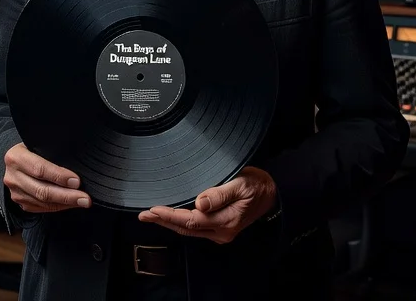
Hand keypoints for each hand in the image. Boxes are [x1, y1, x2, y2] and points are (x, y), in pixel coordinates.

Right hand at [3, 143, 89, 213]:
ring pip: (43, 202)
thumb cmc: (33, 149)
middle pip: (42, 190)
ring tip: (82, 201)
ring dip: (65, 203)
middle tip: (85, 198)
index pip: (40, 169)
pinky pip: (42, 208)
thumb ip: (52, 150)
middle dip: (67, 196)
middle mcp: (12, 176)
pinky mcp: (20, 202)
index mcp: (15, 157)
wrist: (16, 160)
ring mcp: (15, 192)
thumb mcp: (38, 143)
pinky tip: (71, 204)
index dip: (59, 176)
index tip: (77, 181)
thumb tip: (78, 160)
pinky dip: (59, 207)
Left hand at [137, 166, 277, 244]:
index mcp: (226, 221)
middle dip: (163, 221)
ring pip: (189, 230)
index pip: (191, 220)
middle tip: (143, 215)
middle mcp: (222, 231)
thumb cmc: (257, 185)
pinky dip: (180, 222)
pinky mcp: (219, 228)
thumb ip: (220, 194)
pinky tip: (170, 217)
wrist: (272, 194)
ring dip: (169, 222)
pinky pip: (195, 228)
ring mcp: (220, 232)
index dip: (170, 215)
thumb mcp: (241, 184)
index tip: (153, 209)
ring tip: (150, 216)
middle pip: (186, 228)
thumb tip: (200, 203)